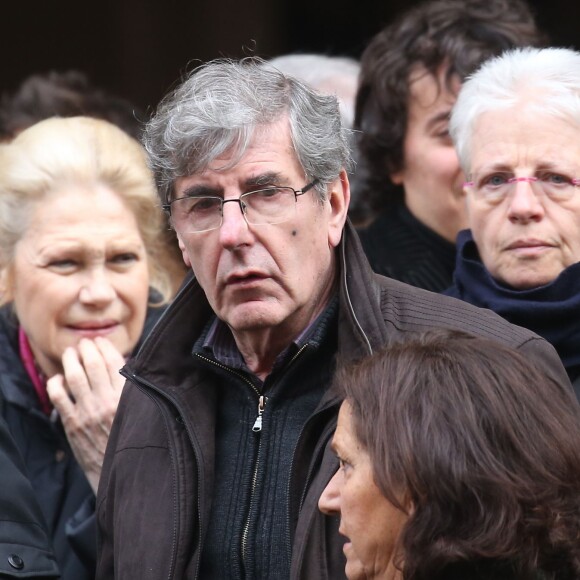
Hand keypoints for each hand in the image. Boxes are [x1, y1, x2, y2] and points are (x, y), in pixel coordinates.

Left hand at [46, 337, 125, 493]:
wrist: (123, 472)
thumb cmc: (135, 439)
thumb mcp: (144, 411)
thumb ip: (135, 389)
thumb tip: (127, 365)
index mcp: (128, 397)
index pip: (114, 361)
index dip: (105, 347)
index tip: (101, 341)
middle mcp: (107, 401)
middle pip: (92, 364)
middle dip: (87, 348)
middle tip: (85, 343)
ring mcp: (88, 412)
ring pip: (74, 376)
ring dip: (71, 360)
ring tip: (71, 353)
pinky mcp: (73, 424)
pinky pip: (58, 397)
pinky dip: (56, 383)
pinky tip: (59, 378)